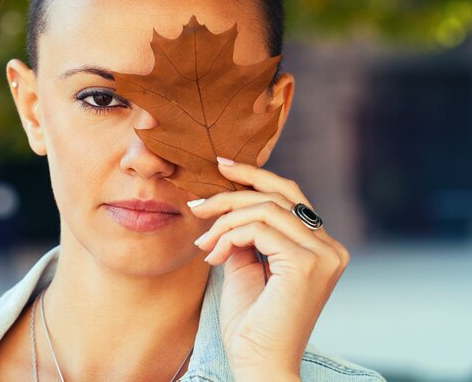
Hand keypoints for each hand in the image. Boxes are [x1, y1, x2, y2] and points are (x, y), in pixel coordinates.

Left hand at [187, 158, 350, 379]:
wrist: (258, 363)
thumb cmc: (251, 323)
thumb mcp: (246, 265)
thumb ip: (245, 233)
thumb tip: (227, 202)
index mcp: (322, 247)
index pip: (289, 197)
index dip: (255, 177)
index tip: (221, 167)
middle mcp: (331, 248)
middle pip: (278, 195)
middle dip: (232, 191)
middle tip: (198, 203)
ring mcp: (323, 255)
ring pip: (263, 209)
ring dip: (223, 221)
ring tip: (203, 243)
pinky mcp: (306, 263)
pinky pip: (257, 228)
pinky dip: (228, 235)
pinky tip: (214, 256)